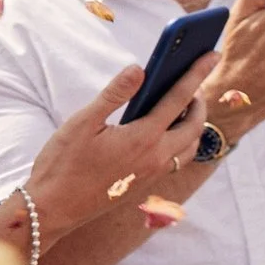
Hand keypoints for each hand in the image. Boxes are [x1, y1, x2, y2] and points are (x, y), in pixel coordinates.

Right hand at [26, 58, 214, 229]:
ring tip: (184, 105)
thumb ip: (114, 94)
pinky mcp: (147, 183)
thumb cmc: (62, 164)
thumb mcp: (82, 122)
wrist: (52, 209)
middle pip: (195, 124)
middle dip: (200, 100)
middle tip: (193, 82)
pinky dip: (182, 140)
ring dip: (194, 123)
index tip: (212, 55)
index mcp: (144, 138)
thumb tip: (139, 68)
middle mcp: (157, 157)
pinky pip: (177, 159)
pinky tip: (165, 131)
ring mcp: (154, 173)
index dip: (197, 73)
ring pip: (190, 145)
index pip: (180, 98)